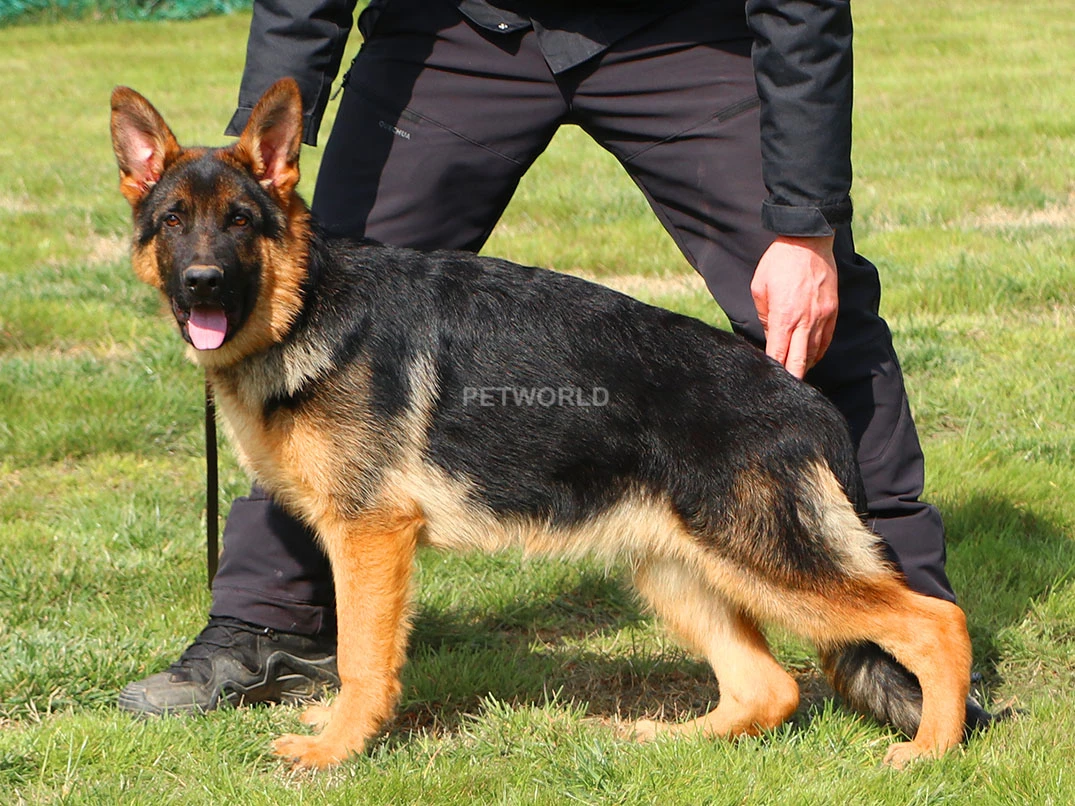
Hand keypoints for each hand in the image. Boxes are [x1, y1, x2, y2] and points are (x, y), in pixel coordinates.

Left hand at [750, 235, 838, 378]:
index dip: (775, 371)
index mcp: (783, 317)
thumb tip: (769, 333)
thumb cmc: (779, 262)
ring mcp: (822, 317)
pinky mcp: (832, 311)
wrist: (808, 240)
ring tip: (796, 377)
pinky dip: (818, 352)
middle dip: (793, 379)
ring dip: (805, 366)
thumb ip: (763, 315)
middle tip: (786, 392)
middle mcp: (805, 321)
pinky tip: (810, 358)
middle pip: (800, 362)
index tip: (770, 381)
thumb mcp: (759, 287)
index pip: (778, 354)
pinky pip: (826, 340)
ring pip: (815, 353)